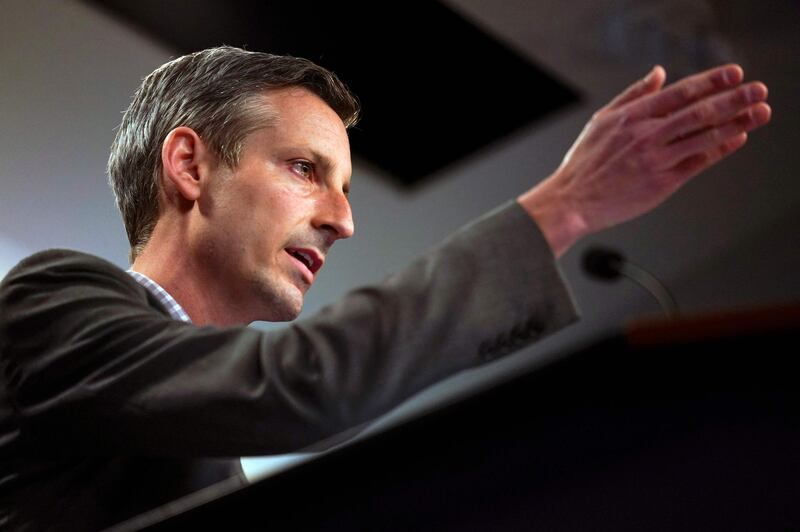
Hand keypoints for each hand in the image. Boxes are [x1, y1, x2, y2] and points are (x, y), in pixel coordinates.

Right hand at [518, 64, 770, 257]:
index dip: (711, 82)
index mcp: (631, 117)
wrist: (572, 201)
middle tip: (758, 91)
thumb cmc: (584, 164)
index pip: (680, 93)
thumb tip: (659, 74)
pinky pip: (698, 162)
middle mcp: (646, 136)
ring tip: (759, 114)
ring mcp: (656, 160)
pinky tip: (735, 139)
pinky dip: (719, 150)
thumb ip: (633, 95)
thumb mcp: (602, 120)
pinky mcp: (662, 183)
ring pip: (703, 137)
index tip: (734, 75)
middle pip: (699, 112)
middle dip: (734, 99)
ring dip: (735, 123)